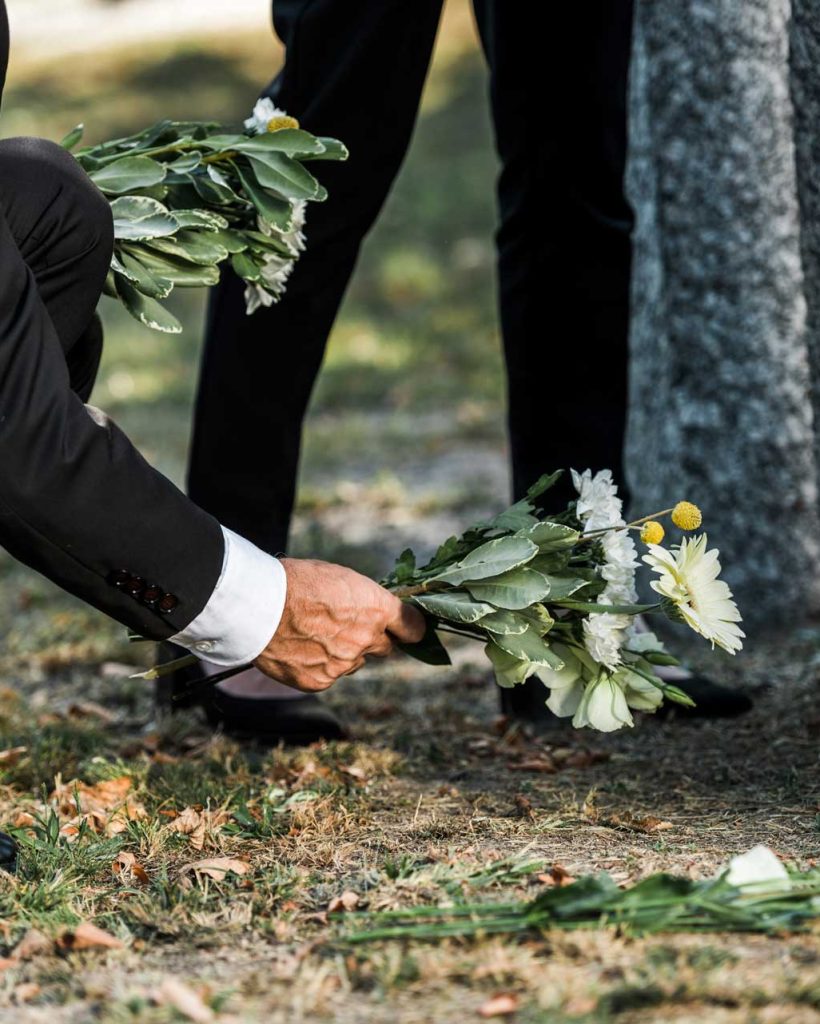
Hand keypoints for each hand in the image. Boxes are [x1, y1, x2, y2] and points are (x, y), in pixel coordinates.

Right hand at [253, 558, 425, 691]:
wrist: (258, 606)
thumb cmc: (296, 582)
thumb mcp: (340, 578)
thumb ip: (363, 601)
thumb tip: (372, 613)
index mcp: (376, 608)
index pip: (413, 627)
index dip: (410, 627)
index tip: (408, 628)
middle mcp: (367, 639)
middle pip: (384, 647)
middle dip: (372, 639)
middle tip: (346, 627)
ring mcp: (344, 664)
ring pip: (353, 662)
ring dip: (341, 652)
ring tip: (311, 634)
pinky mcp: (321, 682)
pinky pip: (328, 676)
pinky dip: (318, 666)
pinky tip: (299, 649)